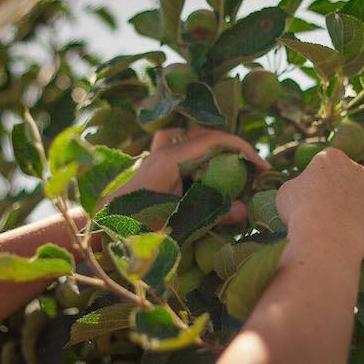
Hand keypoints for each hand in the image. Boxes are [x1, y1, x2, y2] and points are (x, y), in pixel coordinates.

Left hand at [115, 127, 269, 223]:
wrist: (101, 227)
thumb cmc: (135, 225)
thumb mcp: (178, 222)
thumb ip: (212, 214)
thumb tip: (244, 210)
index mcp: (171, 159)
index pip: (215, 140)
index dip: (243, 150)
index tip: (262, 165)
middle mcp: (163, 151)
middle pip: (205, 135)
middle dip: (231, 148)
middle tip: (250, 169)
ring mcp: (156, 156)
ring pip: (190, 138)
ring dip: (212, 148)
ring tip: (229, 168)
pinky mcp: (154, 166)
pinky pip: (179, 149)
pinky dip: (197, 155)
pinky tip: (204, 176)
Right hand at [276, 147, 363, 259]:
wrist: (325, 238)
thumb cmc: (300, 210)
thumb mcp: (286, 191)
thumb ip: (299, 185)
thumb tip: (304, 191)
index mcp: (333, 157)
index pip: (324, 163)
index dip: (313, 177)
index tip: (306, 192)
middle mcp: (358, 171)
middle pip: (344, 178)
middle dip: (334, 190)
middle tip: (317, 208)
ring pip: (355, 202)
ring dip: (344, 210)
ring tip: (326, 227)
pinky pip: (361, 224)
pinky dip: (350, 231)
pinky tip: (337, 239)